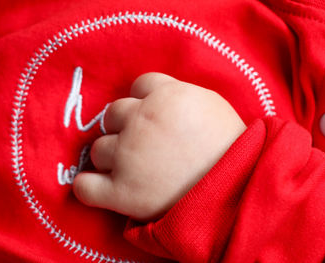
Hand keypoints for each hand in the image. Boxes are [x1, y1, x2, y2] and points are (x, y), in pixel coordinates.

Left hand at [73, 73, 245, 220]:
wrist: (239, 192)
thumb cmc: (230, 147)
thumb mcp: (210, 105)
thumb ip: (177, 93)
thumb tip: (151, 94)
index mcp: (165, 97)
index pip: (139, 86)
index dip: (145, 101)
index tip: (154, 117)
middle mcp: (141, 121)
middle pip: (113, 114)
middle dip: (125, 127)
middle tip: (144, 145)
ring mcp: (128, 157)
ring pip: (99, 149)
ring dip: (111, 157)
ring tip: (133, 170)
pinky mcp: (122, 193)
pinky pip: (85, 188)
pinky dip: (88, 188)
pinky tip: (98, 188)